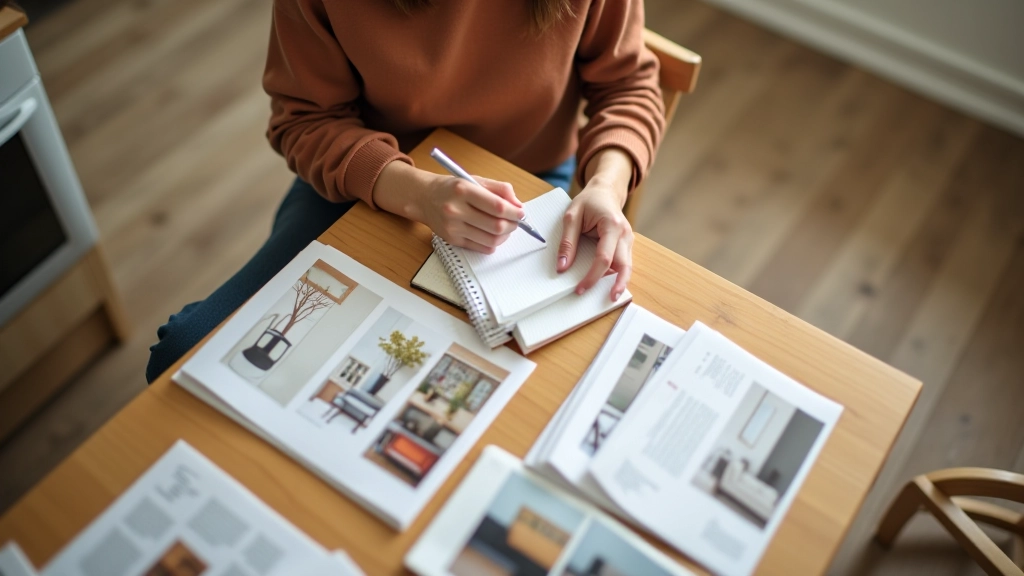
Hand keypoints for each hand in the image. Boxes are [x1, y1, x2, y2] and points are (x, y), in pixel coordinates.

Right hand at [373, 162, 522, 252]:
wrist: (424, 198)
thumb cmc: (452, 188)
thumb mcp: (475, 180)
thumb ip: (500, 190)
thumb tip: (518, 206)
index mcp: (463, 190)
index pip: (497, 206)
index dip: (514, 212)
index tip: (521, 213)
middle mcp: (455, 210)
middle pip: (496, 226)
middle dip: (513, 225)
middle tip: (516, 221)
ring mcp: (453, 227)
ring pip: (491, 240)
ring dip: (505, 236)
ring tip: (506, 227)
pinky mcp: (452, 240)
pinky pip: (482, 248)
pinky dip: (494, 243)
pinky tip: (494, 235)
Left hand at [557, 148, 633, 299]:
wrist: (605, 191)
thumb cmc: (589, 201)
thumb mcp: (571, 216)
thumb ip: (567, 242)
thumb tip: (562, 267)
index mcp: (611, 225)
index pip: (604, 257)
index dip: (592, 276)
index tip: (580, 288)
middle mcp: (624, 233)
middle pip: (623, 265)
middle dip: (617, 284)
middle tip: (608, 300)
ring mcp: (628, 239)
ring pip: (627, 266)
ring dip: (620, 281)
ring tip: (611, 296)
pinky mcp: (626, 244)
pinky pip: (624, 262)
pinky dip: (618, 274)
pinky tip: (611, 285)